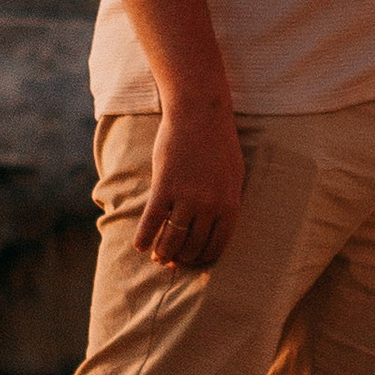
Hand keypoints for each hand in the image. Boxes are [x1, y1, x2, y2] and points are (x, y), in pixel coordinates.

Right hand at [133, 99, 246, 272]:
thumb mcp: (234, 175)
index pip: (217, 245)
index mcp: (230, 203)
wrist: (199, 114)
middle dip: (181, 257)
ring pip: (172, 239)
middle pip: (193, 245)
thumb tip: (214, 230)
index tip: (193, 260)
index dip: (203, 258)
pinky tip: (140, 245)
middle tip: (171, 260)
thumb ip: (227, 202)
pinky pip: (151, 222)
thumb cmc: (218, 143)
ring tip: (156, 256)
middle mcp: (210, 205)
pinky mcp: (164, 187)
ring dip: (162, 253)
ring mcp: (187, 197)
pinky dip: (144, 238)